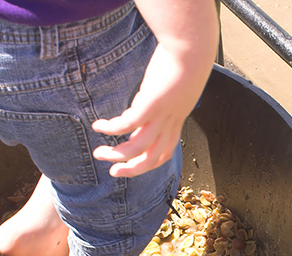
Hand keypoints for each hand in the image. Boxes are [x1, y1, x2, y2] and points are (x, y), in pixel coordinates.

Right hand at [92, 0, 217, 177]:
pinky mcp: (150, 104)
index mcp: (177, 119)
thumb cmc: (187, 59)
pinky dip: (110, 129)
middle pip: (151, 159)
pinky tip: (98, 126)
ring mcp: (161, 116)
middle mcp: (170, 123)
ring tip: (98, 154)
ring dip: (116, 155)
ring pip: (136, 148)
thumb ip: (164, 95)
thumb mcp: (178, 84)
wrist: (193, 47)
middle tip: (112, 172)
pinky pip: (126, 125)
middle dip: (130, 170)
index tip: (131, 163)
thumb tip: (151, 95)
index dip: (148, 163)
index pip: (164, 152)